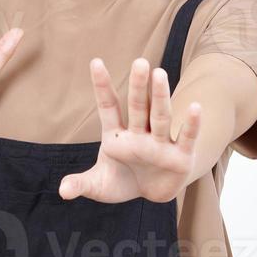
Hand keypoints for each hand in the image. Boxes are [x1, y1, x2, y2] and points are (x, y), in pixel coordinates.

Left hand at [57, 57, 199, 204]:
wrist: (152, 193)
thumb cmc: (122, 181)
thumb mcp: (99, 186)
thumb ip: (81, 184)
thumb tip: (62, 191)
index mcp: (116, 136)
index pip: (108, 107)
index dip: (102, 86)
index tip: (95, 62)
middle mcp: (139, 134)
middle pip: (138, 106)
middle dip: (138, 86)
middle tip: (140, 62)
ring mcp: (160, 144)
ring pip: (160, 116)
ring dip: (160, 97)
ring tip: (159, 74)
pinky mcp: (180, 157)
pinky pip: (186, 138)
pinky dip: (191, 125)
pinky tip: (194, 107)